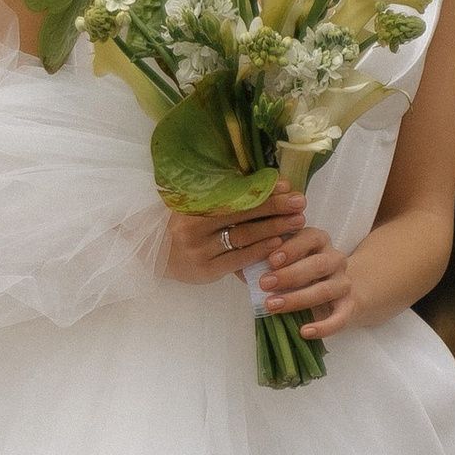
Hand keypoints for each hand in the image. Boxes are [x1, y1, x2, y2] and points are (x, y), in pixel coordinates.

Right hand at [160, 180, 303, 287]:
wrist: (154, 256)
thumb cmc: (182, 226)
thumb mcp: (195, 207)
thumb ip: (222, 198)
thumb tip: (265, 184)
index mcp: (191, 205)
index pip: (233, 195)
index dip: (261, 190)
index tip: (286, 185)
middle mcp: (192, 226)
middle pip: (241, 214)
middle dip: (275, 207)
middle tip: (300, 202)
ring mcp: (199, 250)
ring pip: (243, 236)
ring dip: (274, 227)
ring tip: (297, 221)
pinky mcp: (206, 270)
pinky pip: (239, 258)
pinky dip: (260, 250)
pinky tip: (278, 243)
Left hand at [255, 205, 366, 338]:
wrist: (335, 290)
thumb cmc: (299, 270)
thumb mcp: (284, 260)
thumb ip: (263, 258)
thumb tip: (237, 263)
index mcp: (318, 240)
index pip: (309, 237)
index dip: (291, 248)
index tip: (270, 260)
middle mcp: (335, 259)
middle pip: (318, 264)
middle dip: (290, 274)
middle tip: (264, 283)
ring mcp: (344, 283)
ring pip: (325, 290)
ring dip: (297, 298)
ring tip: (272, 306)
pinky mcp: (349, 307)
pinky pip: (340, 318)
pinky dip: (324, 326)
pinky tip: (304, 332)